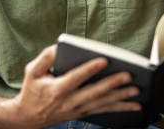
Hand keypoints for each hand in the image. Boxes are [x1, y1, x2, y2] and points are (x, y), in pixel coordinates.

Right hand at [6, 45, 140, 127]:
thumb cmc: (32, 90)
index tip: (104, 60)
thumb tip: (59, 46)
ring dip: (121, 97)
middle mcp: (70, 101)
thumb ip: (45, 57)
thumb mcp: (32, 71)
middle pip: (95, 92)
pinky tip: (135, 106)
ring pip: (103, 103)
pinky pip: (105, 111)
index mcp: (58, 89)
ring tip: (136, 90)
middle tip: (129, 75)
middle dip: (113, 83)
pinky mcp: (84, 113)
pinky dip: (121, 108)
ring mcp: (79, 109)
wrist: (27, 117)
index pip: (76, 77)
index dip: (90, 68)